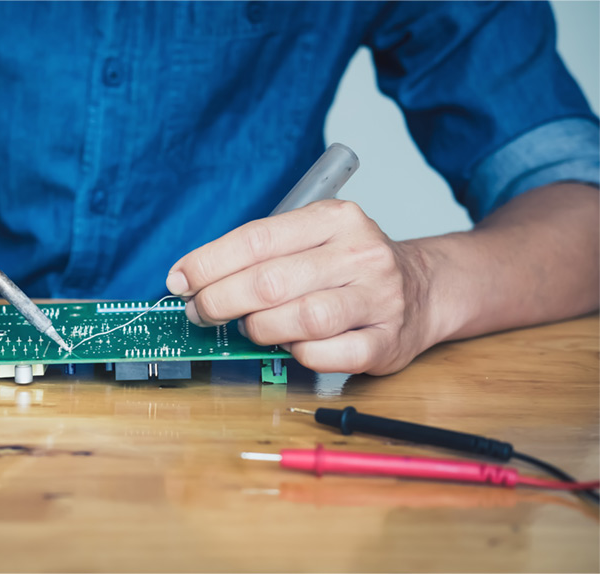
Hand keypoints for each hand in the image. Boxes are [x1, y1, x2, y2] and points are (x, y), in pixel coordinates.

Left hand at [165, 200, 434, 374]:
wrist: (424, 288)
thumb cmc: (349, 266)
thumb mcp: (313, 239)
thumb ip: (261, 254)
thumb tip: (192, 280)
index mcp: (335, 218)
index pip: (257, 238)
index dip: (208, 263)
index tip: (179, 281)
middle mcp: (360, 253)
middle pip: (271, 282)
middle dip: (221, 301)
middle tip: (201, 312)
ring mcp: (379, 298)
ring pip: (300, 319)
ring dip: (260, 329)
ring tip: (249, 328)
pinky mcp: (387, 341)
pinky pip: (328, 355)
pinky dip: (299, 354)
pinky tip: (291, 345)